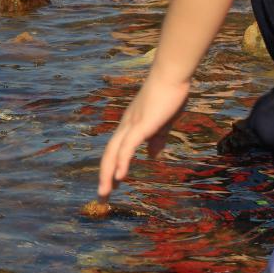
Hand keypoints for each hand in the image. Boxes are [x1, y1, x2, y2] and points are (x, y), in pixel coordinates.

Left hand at [97, 74, 189, 197]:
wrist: (171, 75)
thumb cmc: (169, 96)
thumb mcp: (163, 123)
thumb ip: (157, 140)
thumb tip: (153, 157)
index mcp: (130, 125)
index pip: (116, 150)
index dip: (111, 168)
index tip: (111, 186)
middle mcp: (125, 126)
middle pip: (109, 154)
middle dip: (104, 177)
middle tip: (102, 197)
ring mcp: (131, 125)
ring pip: (113, 153)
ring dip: (107, 174)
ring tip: (105, 193)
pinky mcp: (141, 125)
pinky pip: (127, 147)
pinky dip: (121, 162)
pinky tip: (119, 177)